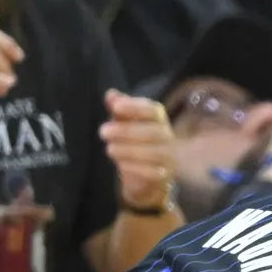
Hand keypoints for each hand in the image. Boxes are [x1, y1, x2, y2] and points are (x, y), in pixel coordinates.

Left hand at [102, 89, 177, 211]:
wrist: (146, 177)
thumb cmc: (134, 143)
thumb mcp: (124, 123)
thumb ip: (119, 109)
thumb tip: (111, 94)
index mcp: (158, 119)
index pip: (152, 110)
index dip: (134, 107)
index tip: (115, 107)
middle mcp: (167, 136)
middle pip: (153, 132)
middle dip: (126, 131)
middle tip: (103, 131)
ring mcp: (169, 157)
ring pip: (154, 153)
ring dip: (129, 150)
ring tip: (109, 149)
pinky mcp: (165, 175)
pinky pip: (154, 172)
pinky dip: (137, 168)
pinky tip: (121, 165)